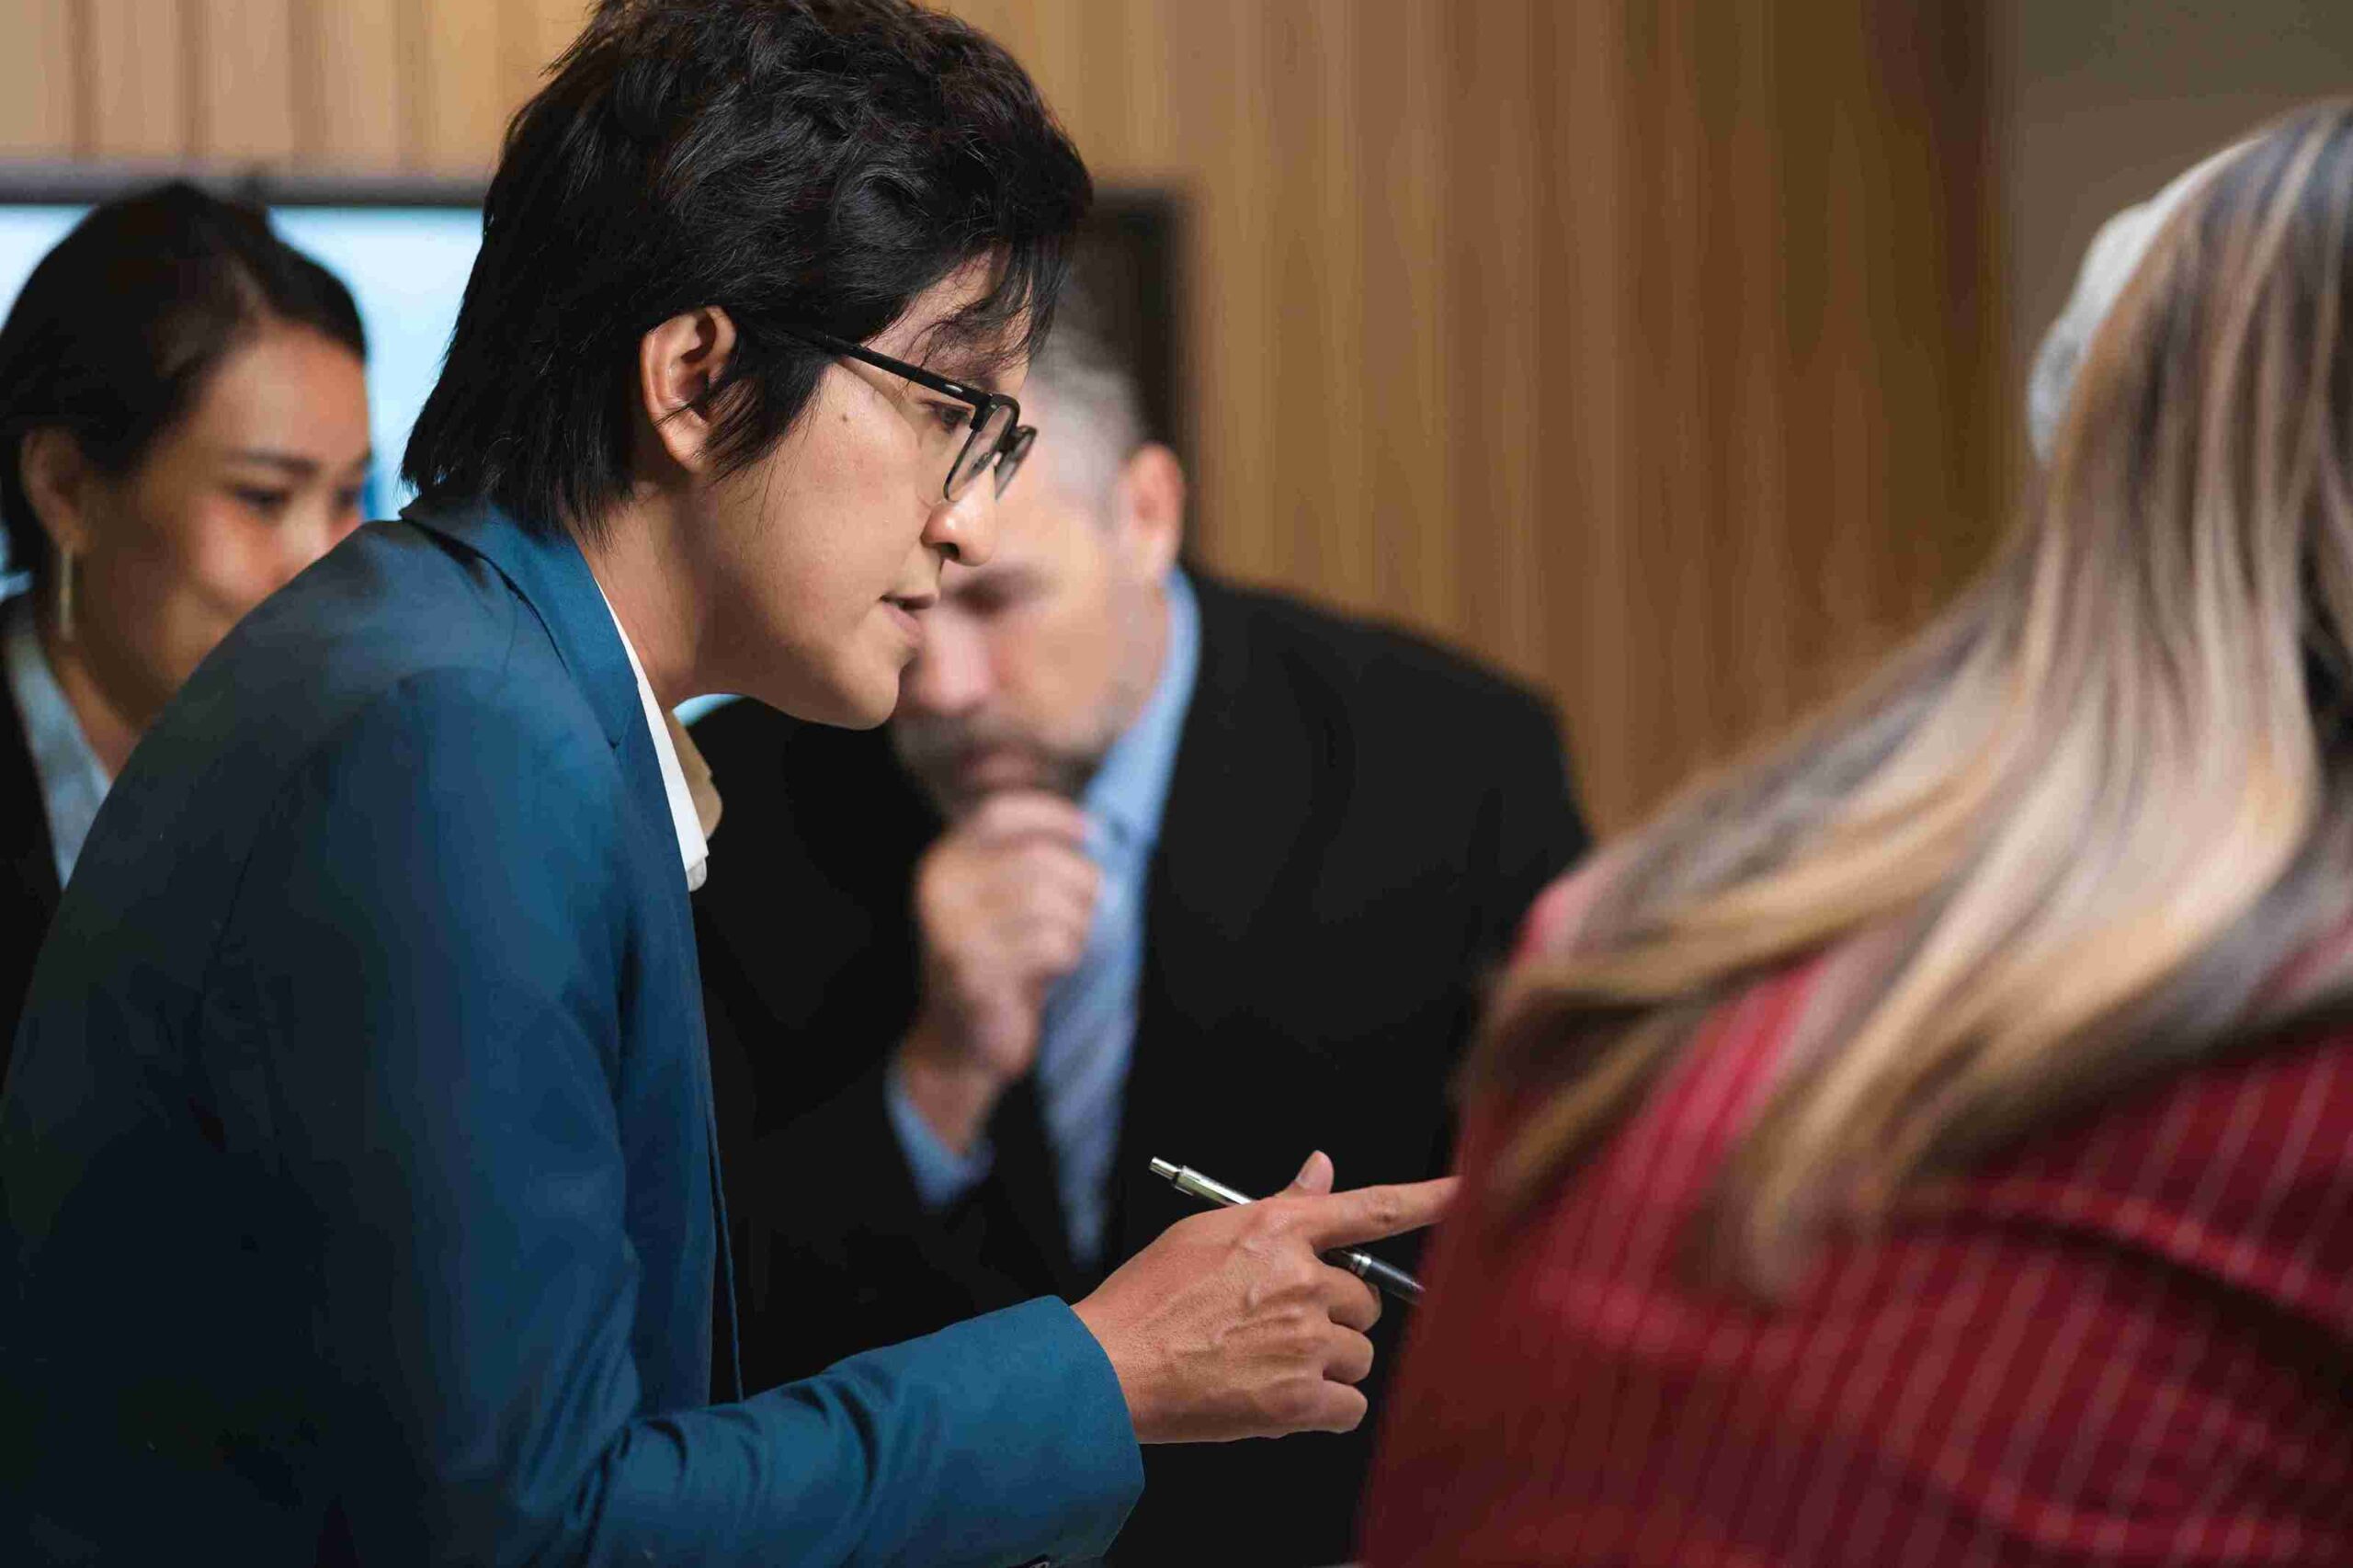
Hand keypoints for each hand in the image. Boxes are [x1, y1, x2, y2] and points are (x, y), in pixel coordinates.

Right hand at [893, 791, 1099, 1152]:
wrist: (961, 1041)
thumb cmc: (999, 961)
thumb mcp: (1003, 899)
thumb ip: (1030, 860)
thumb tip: (1090, 830)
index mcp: (944, 862)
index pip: (1000, 813)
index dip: (1052, 815)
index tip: (1090, 833)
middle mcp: (940, 889)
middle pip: (1037, 858)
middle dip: (1081, 883)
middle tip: (1092, 908)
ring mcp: (952, 931)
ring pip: (1049, 902)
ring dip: (1078, 925)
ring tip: (1067, 945)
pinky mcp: (974, 972)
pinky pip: (1049, 945)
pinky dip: (1068, 955)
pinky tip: (1054, 970)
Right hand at [1072, 1152, 1456, 1443]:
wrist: (1111, 1367)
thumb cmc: (1147, 1301)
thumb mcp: (1206, 1232)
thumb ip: (1278, 1206)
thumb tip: (1320, 1170)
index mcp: (1277, 1230)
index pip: (1370, 1207)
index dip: (1427, 1199)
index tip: (1466, 1191)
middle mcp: (1301, 1278)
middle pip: (1362, 1300)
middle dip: (1333, 1317)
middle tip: (1277, 1329)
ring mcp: (1304, 1339)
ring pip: (1356, 1355)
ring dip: (1326, 1366)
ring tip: (1264, 1366)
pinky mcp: (1299, 1398)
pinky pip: (1349, 1406)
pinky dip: (1324, 1411)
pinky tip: (1278, 1400)